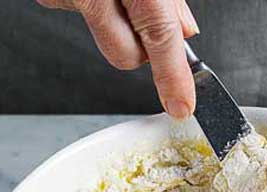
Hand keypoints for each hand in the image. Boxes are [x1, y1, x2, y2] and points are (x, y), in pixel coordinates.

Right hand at [38, 0, 199, 117]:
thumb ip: (170, 2)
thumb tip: (184, 30)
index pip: (160, 39)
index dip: (174, 78)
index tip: (181, 106)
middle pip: (125, 57)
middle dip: (141, 46)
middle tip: (142, 11)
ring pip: (104, 37)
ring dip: (115, 22)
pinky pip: (81, 15)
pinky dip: (93, 5)